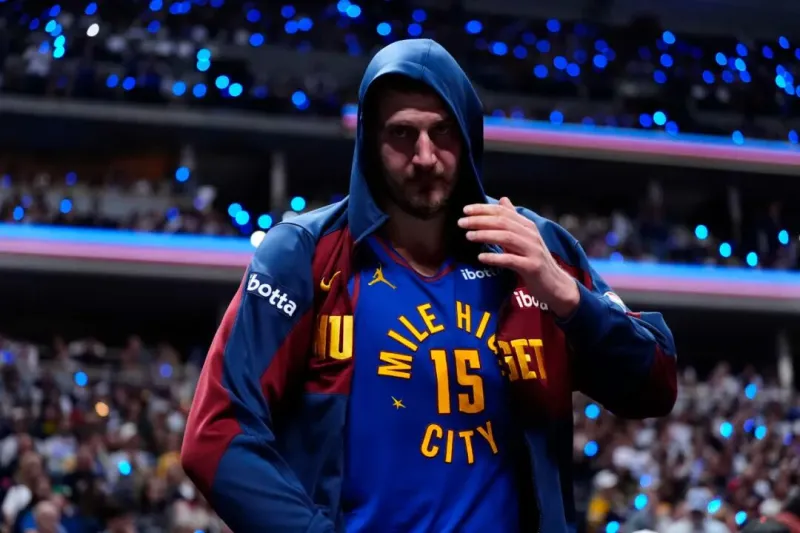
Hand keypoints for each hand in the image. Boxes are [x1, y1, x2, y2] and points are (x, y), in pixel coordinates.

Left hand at [458, 197, 580, 317]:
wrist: (555, 285)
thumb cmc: (534, 261)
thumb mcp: (524, 238)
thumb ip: (512, 220)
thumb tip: (502, 200)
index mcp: (527, 226)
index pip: (503, 212)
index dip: (484, 209)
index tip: (465, 210)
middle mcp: (531, 235)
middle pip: (503, 222)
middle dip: (480, 220)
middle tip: (461, 222)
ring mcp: (533, 250)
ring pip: (507, 238)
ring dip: (485, 235)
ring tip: (468, 236)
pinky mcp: (533, 267)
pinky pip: (511, 260)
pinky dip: (495, 257)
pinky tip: (481, 257)